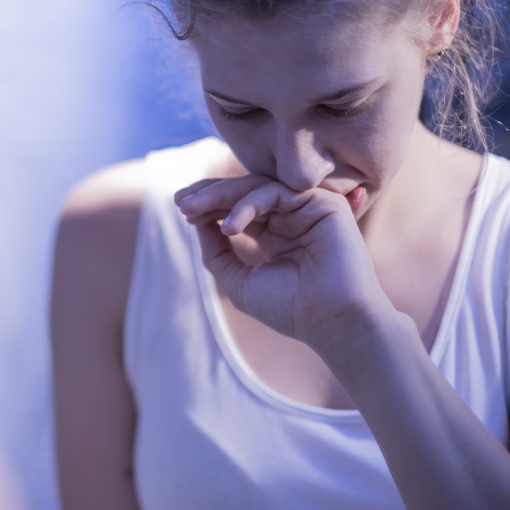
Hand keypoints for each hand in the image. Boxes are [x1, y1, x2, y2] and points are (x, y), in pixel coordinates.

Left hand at [174, 175, 392, 351]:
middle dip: (210, 194)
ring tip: (192, 210)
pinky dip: (248, 206)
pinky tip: (229, 227)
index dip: (210, 205)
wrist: (329, 322)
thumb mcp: (238, 280)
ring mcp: (308, 208)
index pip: (239, 208)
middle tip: (180, 201)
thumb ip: (216, 252)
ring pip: (258, 187)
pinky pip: (276, 193)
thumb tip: (196, 222)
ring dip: (221, 195)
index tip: (182, 209)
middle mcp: (292, 217)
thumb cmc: (288, 308)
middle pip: (245, 192)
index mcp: (276, 233)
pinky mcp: (323, 203)